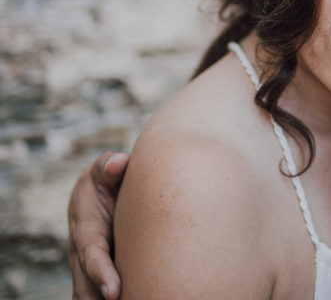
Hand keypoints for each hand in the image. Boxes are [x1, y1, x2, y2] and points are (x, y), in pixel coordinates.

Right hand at [67, 151, 128, 299]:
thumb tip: (119, 162)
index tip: (114, 291)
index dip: (101, 273)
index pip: (92, 255)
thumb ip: (109, 165)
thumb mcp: (104, 169)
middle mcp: (82, 251)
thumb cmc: (106, 177)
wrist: (100, 188)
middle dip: (98, 297)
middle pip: (87, 284)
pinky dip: (104, 299)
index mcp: (84, 227)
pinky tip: (129, 299)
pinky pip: (97, 293)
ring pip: (89, 293)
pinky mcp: (99, 270)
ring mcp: (89, 264)